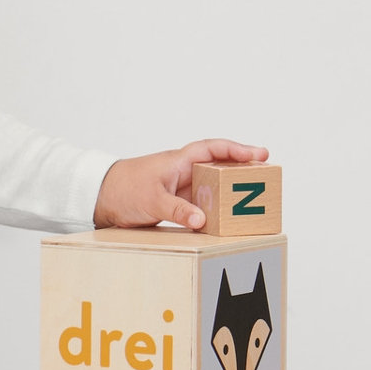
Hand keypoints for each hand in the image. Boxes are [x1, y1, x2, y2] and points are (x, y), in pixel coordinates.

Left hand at [94, 139, 269, 230]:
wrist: (101, 199)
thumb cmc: (123, 189)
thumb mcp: (152, 199)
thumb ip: (177, 209)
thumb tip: (201, 220)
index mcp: (179, 161)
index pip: (214, 149)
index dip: (238, 150)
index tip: (260, 154)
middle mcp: (184, 172)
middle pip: (221, 167)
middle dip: (244, 169)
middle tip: (269, 175)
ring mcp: (182, 188)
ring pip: (214, 186)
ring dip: (232, 192)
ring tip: (256, 199)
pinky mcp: (178, 204)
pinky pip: (204, 204)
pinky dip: (216, 209)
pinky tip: (228, 219)